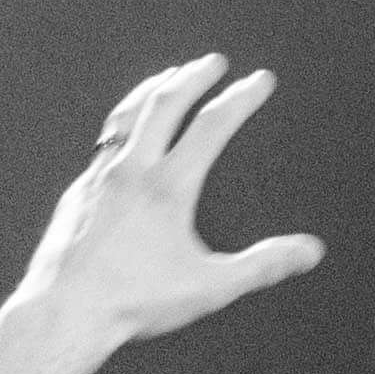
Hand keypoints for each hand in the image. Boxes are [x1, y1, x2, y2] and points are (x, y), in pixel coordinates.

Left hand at [0, 56, 322, 373]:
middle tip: (213, 62)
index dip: (240, 98)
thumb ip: (263, 265)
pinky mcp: (77, 192)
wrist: (64, 311)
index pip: (212, 125)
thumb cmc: (134, 302)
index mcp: (168, 186)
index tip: (259, 80)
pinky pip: (102, 145)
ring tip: (168, 76)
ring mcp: (99, 177)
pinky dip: (122, 126)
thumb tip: (310, 251)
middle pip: (165, 103)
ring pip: (127, 114)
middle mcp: (132, 170)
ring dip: (153, 89)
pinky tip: (124, 135)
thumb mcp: (211, 287)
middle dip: (194, 76)